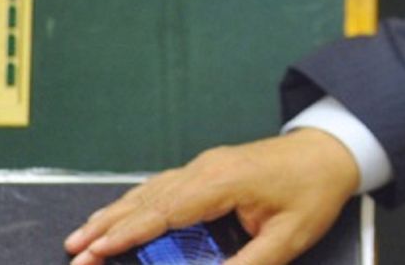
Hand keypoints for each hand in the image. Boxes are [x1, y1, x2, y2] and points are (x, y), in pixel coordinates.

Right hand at [64, 129, 360, 264]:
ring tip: (82, 236)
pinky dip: (136, 202)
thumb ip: (250, 264)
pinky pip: (163, 185)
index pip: (164, 211)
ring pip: (150, 190)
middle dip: (107, 227)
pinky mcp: (209, 168)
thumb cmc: (313, 191)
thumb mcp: (289, 237)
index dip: (128, 234)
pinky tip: (120, 214)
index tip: (95, 251)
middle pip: (147, 200)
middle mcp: (206, 169)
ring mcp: (205, 165)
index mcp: (222, 182)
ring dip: (115, 213)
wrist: (331, 151)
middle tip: (73, 251)